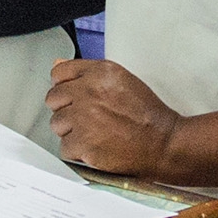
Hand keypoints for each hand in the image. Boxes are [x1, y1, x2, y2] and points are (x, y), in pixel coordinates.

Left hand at [46, 59, 180, 174]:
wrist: (164, 143)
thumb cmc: (147, 115)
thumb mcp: (121, 80)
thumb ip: (88, 73)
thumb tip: (58, 65)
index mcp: (99, 72)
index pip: (58, 74)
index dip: (64, 87)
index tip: (72, 97)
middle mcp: (89, 92)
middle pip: (53, 99)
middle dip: (66, 109)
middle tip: (86, 119)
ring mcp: (84, 118)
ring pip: (56, 124)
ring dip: (70, 131)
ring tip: (93, 134)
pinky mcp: (84, 143)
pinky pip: (64, 147)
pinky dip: (77, 152)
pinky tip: (95, 147)